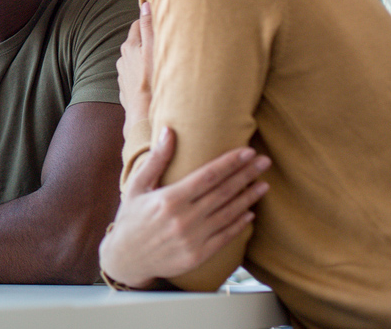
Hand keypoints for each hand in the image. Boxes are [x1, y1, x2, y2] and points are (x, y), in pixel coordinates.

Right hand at [99, 128, 270, 288]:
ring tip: (263, 184)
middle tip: (265, 161)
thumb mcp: (137, 186)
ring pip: (228, 214)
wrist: (126, 259)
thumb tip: (168, 131)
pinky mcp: (198, 255)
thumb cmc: (131, 218)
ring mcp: (193, 239)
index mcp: (170, 198)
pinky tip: (250, 213)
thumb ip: (156, 159)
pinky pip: (225, 237)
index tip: (248, 151)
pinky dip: (240, 224)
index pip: (208, 175)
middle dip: (246, 174)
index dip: (230, 162)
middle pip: (223, 192)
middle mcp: (184, 218)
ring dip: (249, 198)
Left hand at [117, 1, 153, 124]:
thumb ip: (149, 27)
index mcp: (129, 47)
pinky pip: (136, 76)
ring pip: (136, 60)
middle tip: (164, 42)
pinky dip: (144, 74)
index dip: (149, 22)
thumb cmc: (151, 81)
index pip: (138, 25)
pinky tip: (154, 79)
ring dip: (146, 59)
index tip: (161, 22)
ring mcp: (123, 74)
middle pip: (136, 42)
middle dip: (148, 40)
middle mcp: (122, 59)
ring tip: (161, 63)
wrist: (143, 115)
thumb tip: (145, 5)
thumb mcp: (153, 50)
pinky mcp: (126, 88)